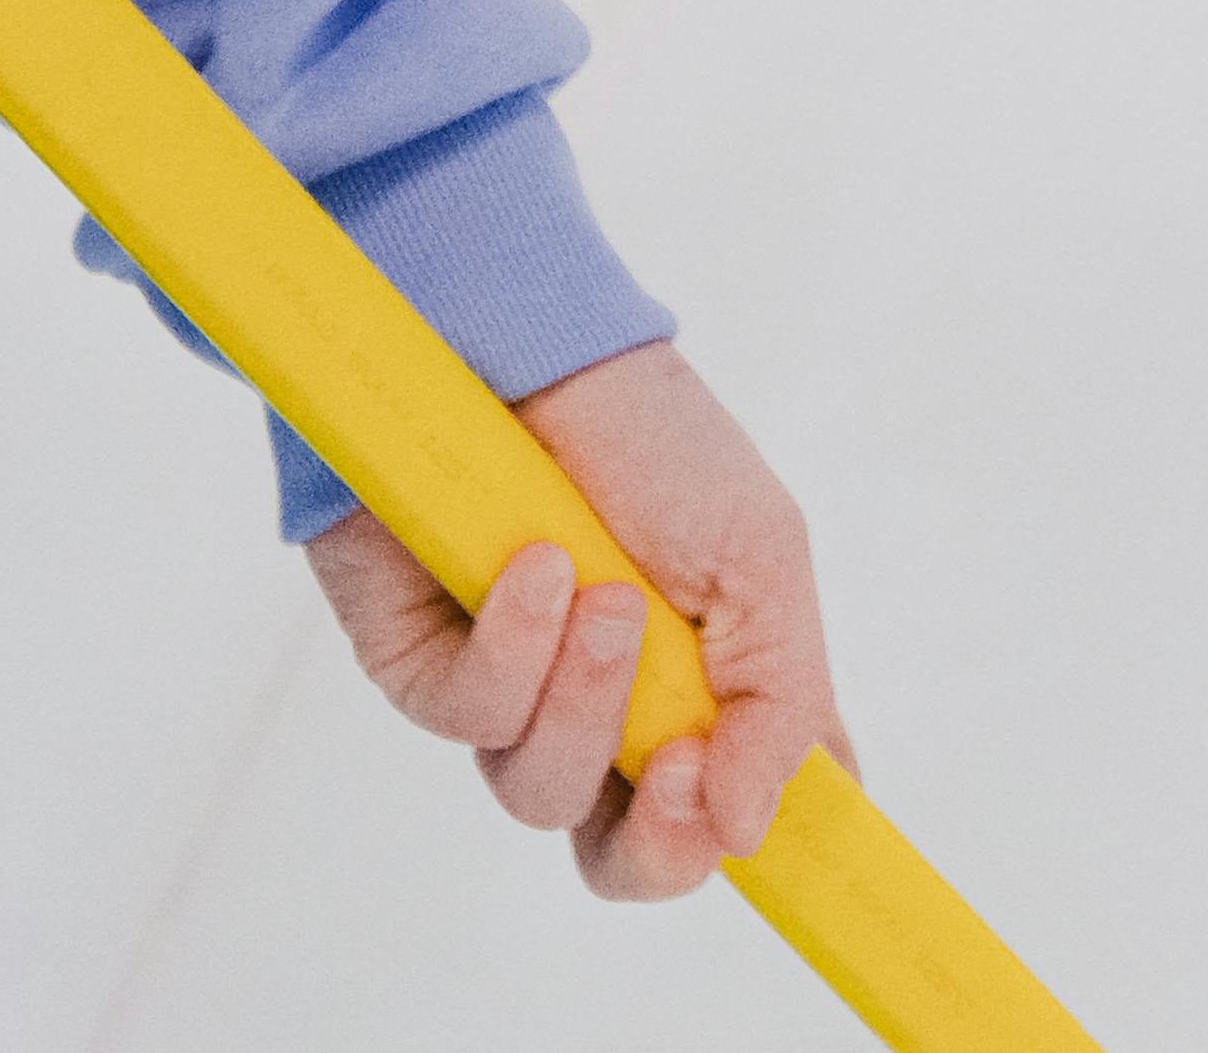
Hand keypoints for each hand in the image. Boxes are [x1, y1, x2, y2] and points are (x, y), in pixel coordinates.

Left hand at [302, 342, 848, 898]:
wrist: (527, 347)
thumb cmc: (656, 441)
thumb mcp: (764, 557)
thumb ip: (781, 702)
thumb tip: (747, 834)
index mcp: (703, 693)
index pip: (735, 815)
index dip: (748, 846)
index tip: (758, 829)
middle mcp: (607, 712)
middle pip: (627, 859)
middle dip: (659, 845)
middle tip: (679, 770)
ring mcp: (515, 694)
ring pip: (543, 793)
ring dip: (586, 703)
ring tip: (603, 593)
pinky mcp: (426, 666)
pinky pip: (468, 717)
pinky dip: (513, 649)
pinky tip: (532, 566)